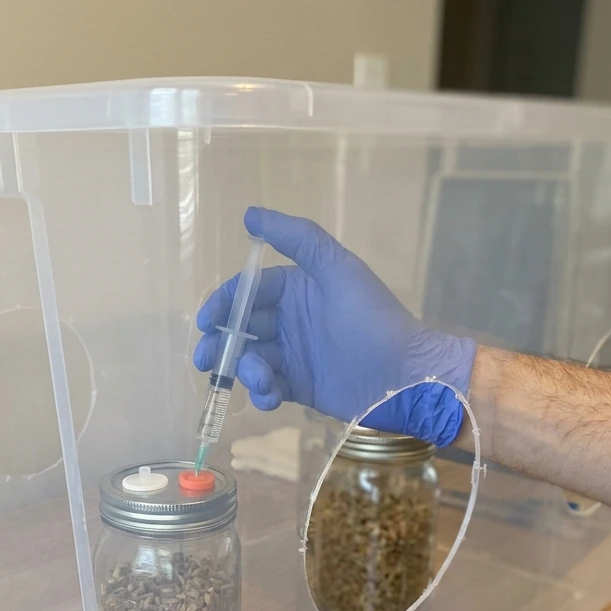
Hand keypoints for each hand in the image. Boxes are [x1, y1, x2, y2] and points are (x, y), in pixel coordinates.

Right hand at [193, 207, 475, 446]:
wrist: (405, 375)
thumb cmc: (372, 318)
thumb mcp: (336, 269)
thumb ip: (296, 238)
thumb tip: (250, 213)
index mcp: (298, 288)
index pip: (247, 291)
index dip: (222, 304)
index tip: (206, 322)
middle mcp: (292, 320)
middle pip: (241, 328)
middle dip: (221, 343)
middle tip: (205, 360)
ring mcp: (295, 355)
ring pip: (251, 359)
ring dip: (245, 370)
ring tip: (259, 379)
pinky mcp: (301, 387)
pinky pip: (268, 388)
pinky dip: (263, 393)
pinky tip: (272, 396)